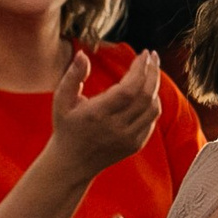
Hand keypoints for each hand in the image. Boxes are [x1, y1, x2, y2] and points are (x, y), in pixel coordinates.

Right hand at [47, 48, 162, 176]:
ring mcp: (128, 138)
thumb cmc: (66, 127)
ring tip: (151, 72)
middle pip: (145, 96)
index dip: (140, 69)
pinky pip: (152, 121)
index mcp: (97, 114)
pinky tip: (148, 92)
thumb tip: (82, 54)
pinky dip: (153, 104)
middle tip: (152, 57)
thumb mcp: (61, 100)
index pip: (128, 89)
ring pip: (153, 109)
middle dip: (152, 72)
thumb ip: (72, 76)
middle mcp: (116, 128)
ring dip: (155, 87)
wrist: (72, 163)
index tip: (144, 54)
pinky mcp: (135, 145)